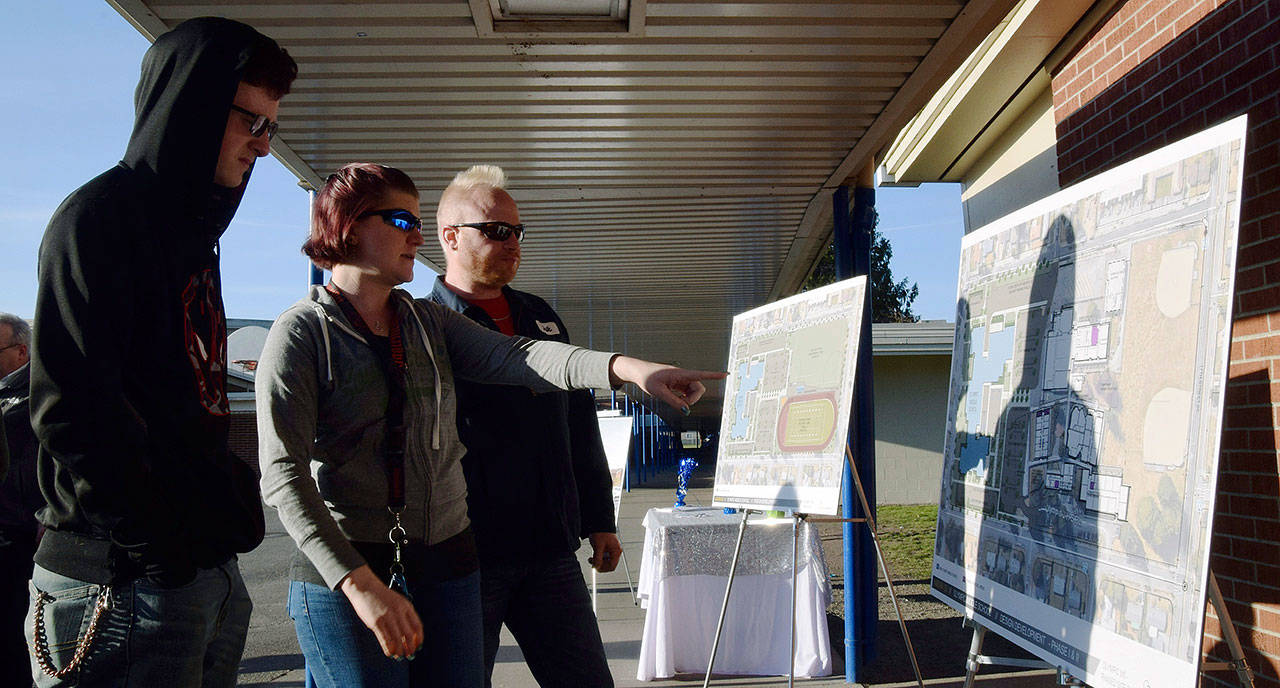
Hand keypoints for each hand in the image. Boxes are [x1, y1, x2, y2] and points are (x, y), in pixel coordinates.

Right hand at [339, 565, 422, 658]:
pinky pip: (385, 639)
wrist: (365, 587)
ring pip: (397, 639)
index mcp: (406, 606)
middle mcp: (399, 612)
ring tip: (400, 656)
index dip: (418, 638)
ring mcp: (387, 617)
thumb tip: (408, 634)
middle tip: (410, 654)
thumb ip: (404, 615)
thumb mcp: (397, 602)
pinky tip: (390, 653)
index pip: (417, 625)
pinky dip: (389, 648)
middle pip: (408, 634)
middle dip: (410, 647)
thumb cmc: (381, 596)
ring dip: (400, 650)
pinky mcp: (376, 622)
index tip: (418, 646)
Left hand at [588, 532, 621, 572]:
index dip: (603, 568)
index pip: (612, 566)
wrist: (599, 524)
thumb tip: (596, 567)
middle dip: (601, 565)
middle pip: (609, 565)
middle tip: (593, 563)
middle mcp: (616, 551)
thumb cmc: (601, 533)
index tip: (596, 567)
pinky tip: (594, 555)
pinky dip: (599, 558)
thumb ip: (597, 558)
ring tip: (592, 558)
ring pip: (606, 562)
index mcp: (616, 551)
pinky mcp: (608, 549)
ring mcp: (612, 550)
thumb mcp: (598, 546)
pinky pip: (605, 557)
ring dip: (599, 562)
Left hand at [608, 356, 726, 412]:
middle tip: (681, 405)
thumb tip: (686, 410)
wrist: (637, 372)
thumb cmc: (647, 378)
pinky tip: (675, 398)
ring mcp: (680, 380)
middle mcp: (683, 376)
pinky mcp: (677, 383)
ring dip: (688, 399)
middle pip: (698, 388)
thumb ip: (673, 401)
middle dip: (693, 399)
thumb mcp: (659, 392)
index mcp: (680, 374)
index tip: (726, 374)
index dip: (714, 375)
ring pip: (693, 391)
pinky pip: (686, 392)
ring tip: (675, 400)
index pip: (701, 374)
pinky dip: (683, 398)